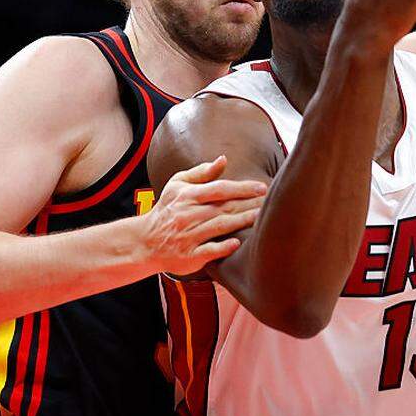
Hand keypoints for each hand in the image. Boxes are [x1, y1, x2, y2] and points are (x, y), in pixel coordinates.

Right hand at [141, 155, 265, 275]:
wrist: (145, 241)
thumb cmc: (167, 210)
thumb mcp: (177, 185)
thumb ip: (201, 173)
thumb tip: (223, 159)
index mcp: (188, 196)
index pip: (219, 189)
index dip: (242, 188)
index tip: (262, 187)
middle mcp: (188, 215)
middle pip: (224, 207)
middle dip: (248, 204)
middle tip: (270, 202)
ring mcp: (189, 236)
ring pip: (219, 226)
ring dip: (241, 222)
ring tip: (261, 218)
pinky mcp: (189, 256)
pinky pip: (208, 251)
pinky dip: (222, 247)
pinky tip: (236, 243)